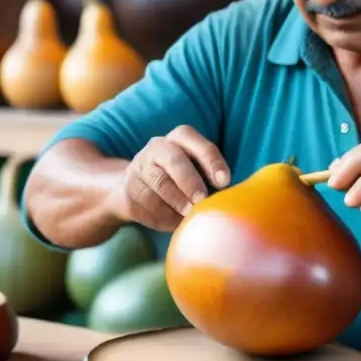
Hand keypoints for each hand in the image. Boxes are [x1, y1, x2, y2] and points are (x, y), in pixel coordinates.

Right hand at [112, 125, 230, 230]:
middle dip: (191, 183)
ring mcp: (140, 166)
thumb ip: (211, 178)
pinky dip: (164, 215)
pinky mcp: (130, 188)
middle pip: (174, 160)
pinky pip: (147, 202)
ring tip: (189, 215)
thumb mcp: (196, 169)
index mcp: (180, 138)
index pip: (197, 143)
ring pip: (159, 183)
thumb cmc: (181, 178)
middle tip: (203, 201)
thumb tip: (230, 198)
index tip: (225, 182)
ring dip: (177, 202)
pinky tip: (174, 221)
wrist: (136, 187)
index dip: (212, 161)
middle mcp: (158, 147)